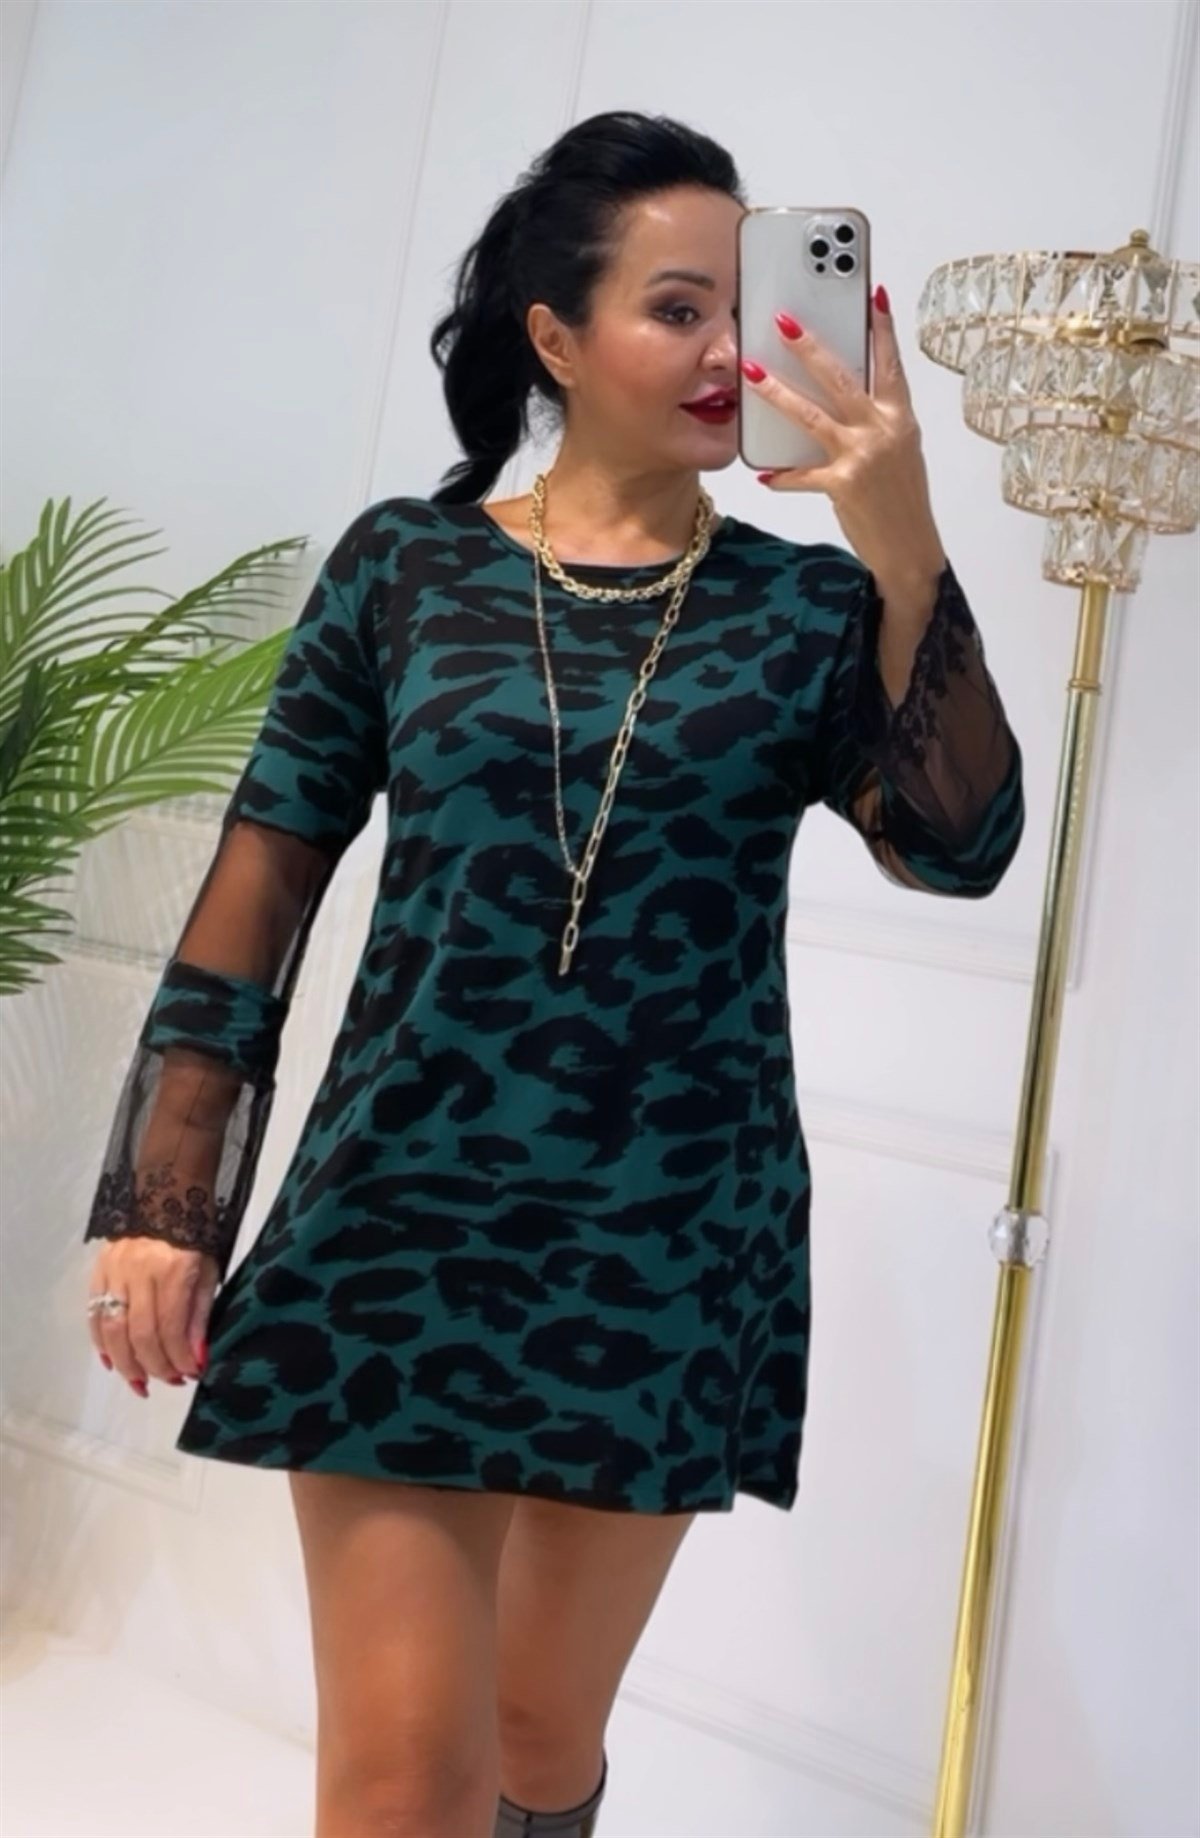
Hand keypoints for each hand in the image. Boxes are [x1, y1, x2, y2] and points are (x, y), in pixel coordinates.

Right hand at [87, 1239, 217, 1394]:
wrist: (166, 1195)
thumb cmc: (196, 1235)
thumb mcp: (210, 1271)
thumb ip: (200, 1315)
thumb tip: (196, 1357)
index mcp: (173, 1269)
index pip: (171, 1327)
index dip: (179, 1358)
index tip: (191, 1373)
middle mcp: (139, 1272)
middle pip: (139, 1334)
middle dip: (155, 1366)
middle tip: (170, 1382)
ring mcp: (114, 1271)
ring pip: (112, 1329)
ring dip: (125, 1363)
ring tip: (140, 1382)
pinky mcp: (98, 1271)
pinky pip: (94, 1314)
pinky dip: (101, 1343)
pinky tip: (113, 1362)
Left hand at [742, 285, 947, 587]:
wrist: (910, 548)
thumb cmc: (902, 498)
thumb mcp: (900, 450)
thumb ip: (877, 420)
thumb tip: (843, 396)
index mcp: (901, 417)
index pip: (891, 364)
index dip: (882, 329)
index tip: (873, 295)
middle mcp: (883, 430)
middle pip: (842, 379)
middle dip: (811, 348)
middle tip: (784, 321)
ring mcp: (862, 456)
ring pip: (812, 416)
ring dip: (779, 393)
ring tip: (753, 374)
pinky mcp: (843, 485)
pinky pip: (803, 475)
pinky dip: (783, 476)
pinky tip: (764, 474)